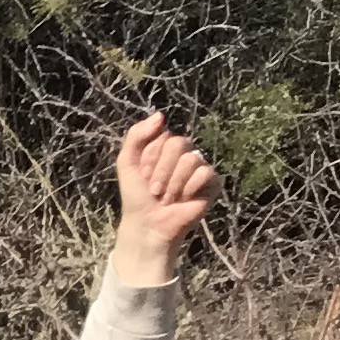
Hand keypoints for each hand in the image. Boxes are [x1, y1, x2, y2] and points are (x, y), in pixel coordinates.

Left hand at [110, 111, 216, 283]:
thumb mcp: (127, 162)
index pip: (164, 135)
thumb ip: (136, 135)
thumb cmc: (137, 196)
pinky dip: (189, 188)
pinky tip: (184, 199)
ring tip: (166, 198)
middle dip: (161, 170)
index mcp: (165, 147)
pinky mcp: (213, 182)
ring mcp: (200, 167)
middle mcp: (185, 154)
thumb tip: (160, 115)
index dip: (150, 157)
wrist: (148, 224)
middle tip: (154, 190)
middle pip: (178, 144)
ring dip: (173, 183)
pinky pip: (205, 173)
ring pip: (191, 159)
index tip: (142, 176)